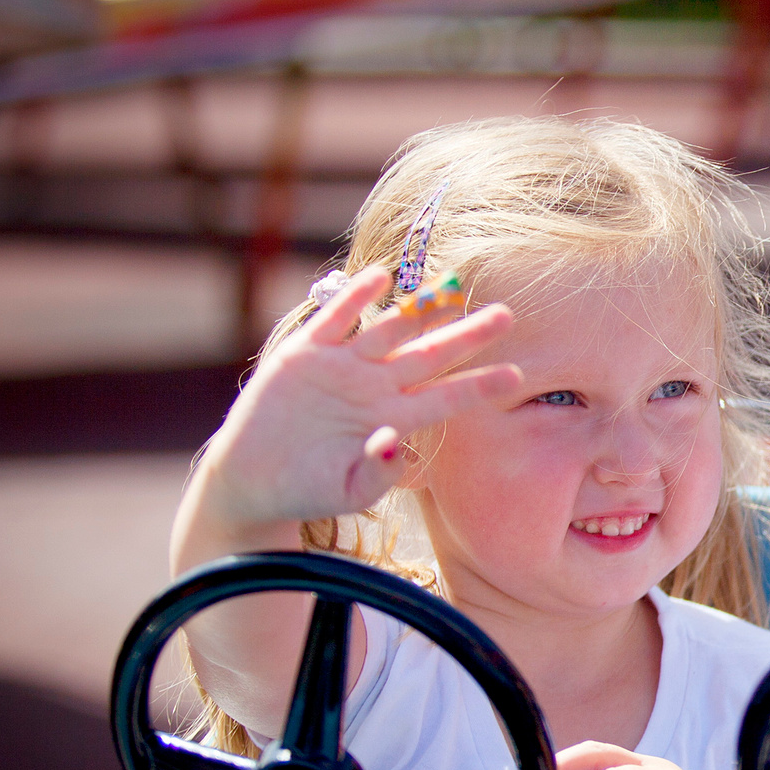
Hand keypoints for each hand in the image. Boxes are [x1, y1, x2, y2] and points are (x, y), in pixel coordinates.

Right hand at [200, 266, 520, 528]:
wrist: (253, 480)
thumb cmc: (309, 490)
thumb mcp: (350, 493)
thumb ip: (379, 475)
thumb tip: (392, 444)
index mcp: (393, 419)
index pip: (446, 398)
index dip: (480, 385)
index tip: (517, 375)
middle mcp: (375, 386)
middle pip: (430, 355)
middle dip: (467, 334)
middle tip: (507, 314)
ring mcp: (342, 366)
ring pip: (390, 329)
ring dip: (420, 307)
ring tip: (453, 285)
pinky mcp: (305, 353)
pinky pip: (335, 319)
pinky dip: (355, 298)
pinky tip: (381, 276)